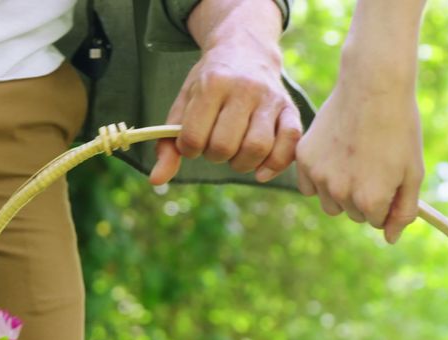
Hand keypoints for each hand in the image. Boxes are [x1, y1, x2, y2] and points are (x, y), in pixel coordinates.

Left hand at [149, 0, 301, 184]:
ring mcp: (270, 99)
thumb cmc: (209, 83)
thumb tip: (156, 180)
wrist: (245, 50)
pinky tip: (261, 170)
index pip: (194, 137)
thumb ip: (168, 143)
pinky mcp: (290, 109)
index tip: (192, 141)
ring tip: (236, 155)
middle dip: (215, 156)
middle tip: (215, 146)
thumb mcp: (183, 104)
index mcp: (212, 84)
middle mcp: (244, 89)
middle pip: (225, 146)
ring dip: (242, 164)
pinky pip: (290, 143)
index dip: (188, 149)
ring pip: (257, 148)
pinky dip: (275, 164)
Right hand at [296, 64, 423, 243]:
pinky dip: (320, 179)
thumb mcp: (413, 172)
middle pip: (354, 214)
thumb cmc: (400, 128)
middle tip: (374, 162)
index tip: (391, 174)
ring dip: (342, 192)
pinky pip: (309, 187)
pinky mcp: (303, 159)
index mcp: (371, 201)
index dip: (387, 199)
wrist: (373, 86)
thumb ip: (404, 211)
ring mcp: (319, 177)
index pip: (378, 221)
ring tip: (355, 160)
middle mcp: (341, 194)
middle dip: (365, 196)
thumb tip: (390, 239)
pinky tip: (335, 156)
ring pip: (331, 204)